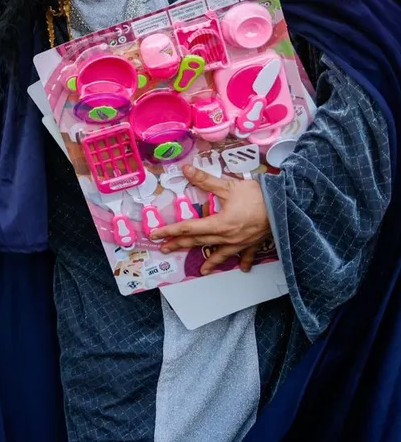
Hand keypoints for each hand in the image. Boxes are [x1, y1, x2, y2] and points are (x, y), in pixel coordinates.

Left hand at [151, 165, 270, 273]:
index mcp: (219, 223)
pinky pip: (246, 255)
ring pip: (220, 254)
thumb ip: (206, 180)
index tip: (156, 235)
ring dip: (210, 262)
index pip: (188, 228)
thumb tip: (186, 170)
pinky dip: (242, 261)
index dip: (170, 231)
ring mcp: (241, 243)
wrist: (286, 205)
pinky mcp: (254, 243)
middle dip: (180, 245)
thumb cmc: (258, 196)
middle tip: (165, 249)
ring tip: (201, 271)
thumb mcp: (229, 185)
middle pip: (199, 242)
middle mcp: (227, 237)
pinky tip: (241, 269)